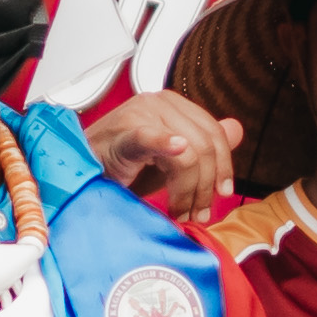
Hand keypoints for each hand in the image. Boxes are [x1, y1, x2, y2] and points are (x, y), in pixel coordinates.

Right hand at [88, 90, 242, 213]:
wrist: (80, 173)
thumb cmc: (119, 166)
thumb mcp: (169, 159)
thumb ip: (203, 146)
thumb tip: (236, 129)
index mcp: (172, 106)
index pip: (213, 133)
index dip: (224, 166)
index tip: (221, 193)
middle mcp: (158, 103)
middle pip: (205, 145)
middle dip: (205, 186)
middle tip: (196, 212)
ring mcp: (140, 114)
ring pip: (188, 152)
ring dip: (187, 190)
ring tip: (178, 211)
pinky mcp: (123, 132)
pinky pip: (150, 136)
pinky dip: (165, 144)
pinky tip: (175, 149)